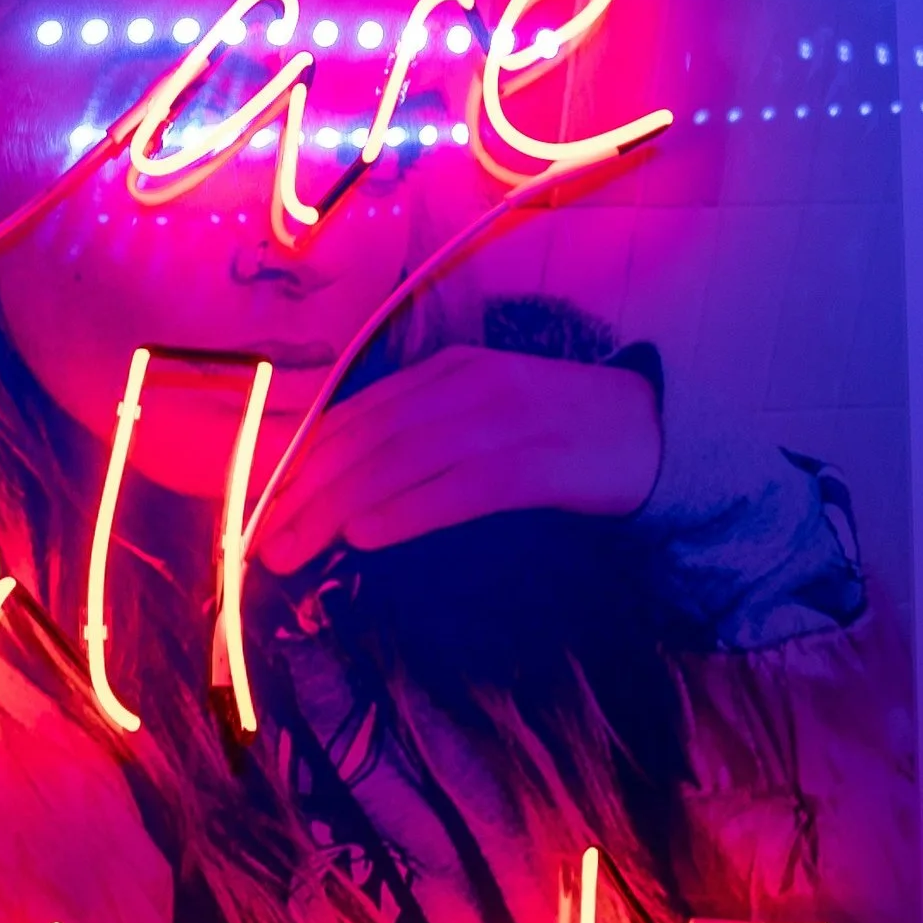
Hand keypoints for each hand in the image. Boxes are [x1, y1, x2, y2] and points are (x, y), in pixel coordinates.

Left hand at [256, 349, 661, 574]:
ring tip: (295, 550)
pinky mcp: (542, 465)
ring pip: (401, 465)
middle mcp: (469, 386)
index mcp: (447, 371)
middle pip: (367, 443)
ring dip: (337, 511)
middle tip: (263, 544)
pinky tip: (367, 537)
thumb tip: (346, 490)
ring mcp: (507, 421)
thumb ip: (420, 439)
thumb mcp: (482, 415)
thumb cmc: (560, 432)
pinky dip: (408, 512)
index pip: (355, 417)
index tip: (261, 508)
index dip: (300, 464)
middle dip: (305, 495)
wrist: (660, 429)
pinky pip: (461, 490)